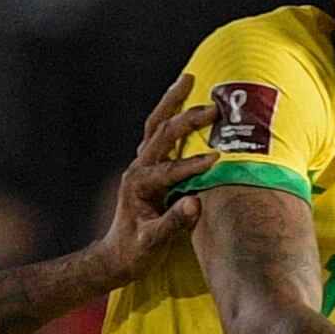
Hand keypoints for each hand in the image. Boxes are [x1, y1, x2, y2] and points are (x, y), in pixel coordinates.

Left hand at [87, 72, 217, 289]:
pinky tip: (183, 97)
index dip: (192, 166)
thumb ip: (173, 223)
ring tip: (189, 78)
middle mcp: (137, 170)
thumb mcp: (152, 244)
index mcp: (138, 187)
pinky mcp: (148, 166)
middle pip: (161, 135)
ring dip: (173, 102)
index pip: (168, 171)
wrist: (117, 256)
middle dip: (187, 120)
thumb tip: (196, 203)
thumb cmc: (135, 253)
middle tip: (213, 108)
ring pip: (155, 125)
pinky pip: (158, 132)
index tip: (217, 159)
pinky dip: (170, 112)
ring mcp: (141, 165)